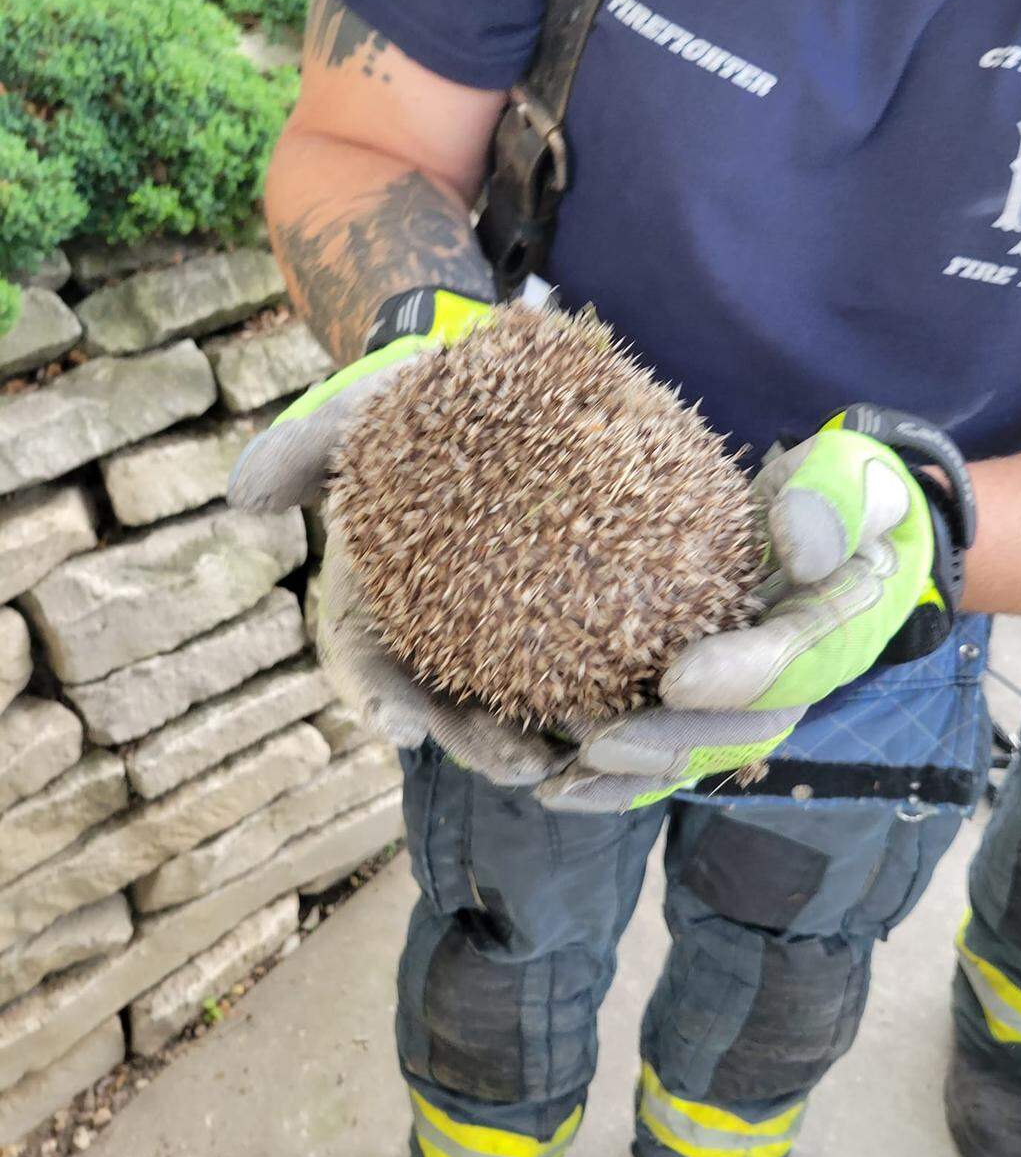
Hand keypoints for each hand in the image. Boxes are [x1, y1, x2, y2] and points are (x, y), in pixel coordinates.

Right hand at [227, 286, 568, 781]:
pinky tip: (640, 705)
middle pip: (452, 706)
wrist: (487, 388)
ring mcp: (499, 629)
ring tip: (583, 758)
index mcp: (376, 603)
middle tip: (520, 767)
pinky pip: (580, 659)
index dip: (381, 700)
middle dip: (482, 744)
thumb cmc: (408, 410)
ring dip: (549, 738)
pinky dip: (605, 688)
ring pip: (519, 701)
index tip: (401, 728)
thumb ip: (303, 451)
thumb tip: (244, 495)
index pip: (368, 664)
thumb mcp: (352, 418)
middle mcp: (435, 632)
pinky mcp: (564, 611)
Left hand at [538, 414, 951, 811]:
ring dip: (629, 774)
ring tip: (562, 782)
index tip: (679, 680)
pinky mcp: (703, 701)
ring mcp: (746, 698)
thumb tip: (800, 549)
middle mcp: (796, 681)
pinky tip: (551, 784)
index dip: (742, 676)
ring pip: (696, 753)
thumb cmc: (834, 490)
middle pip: (739, 731)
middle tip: (599, 743)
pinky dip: (611, 776)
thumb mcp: (853, 474)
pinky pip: (662, 747)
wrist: (827, 521)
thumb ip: (839, 501)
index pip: (800, 661)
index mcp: (840, 628)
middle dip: (669, 743)